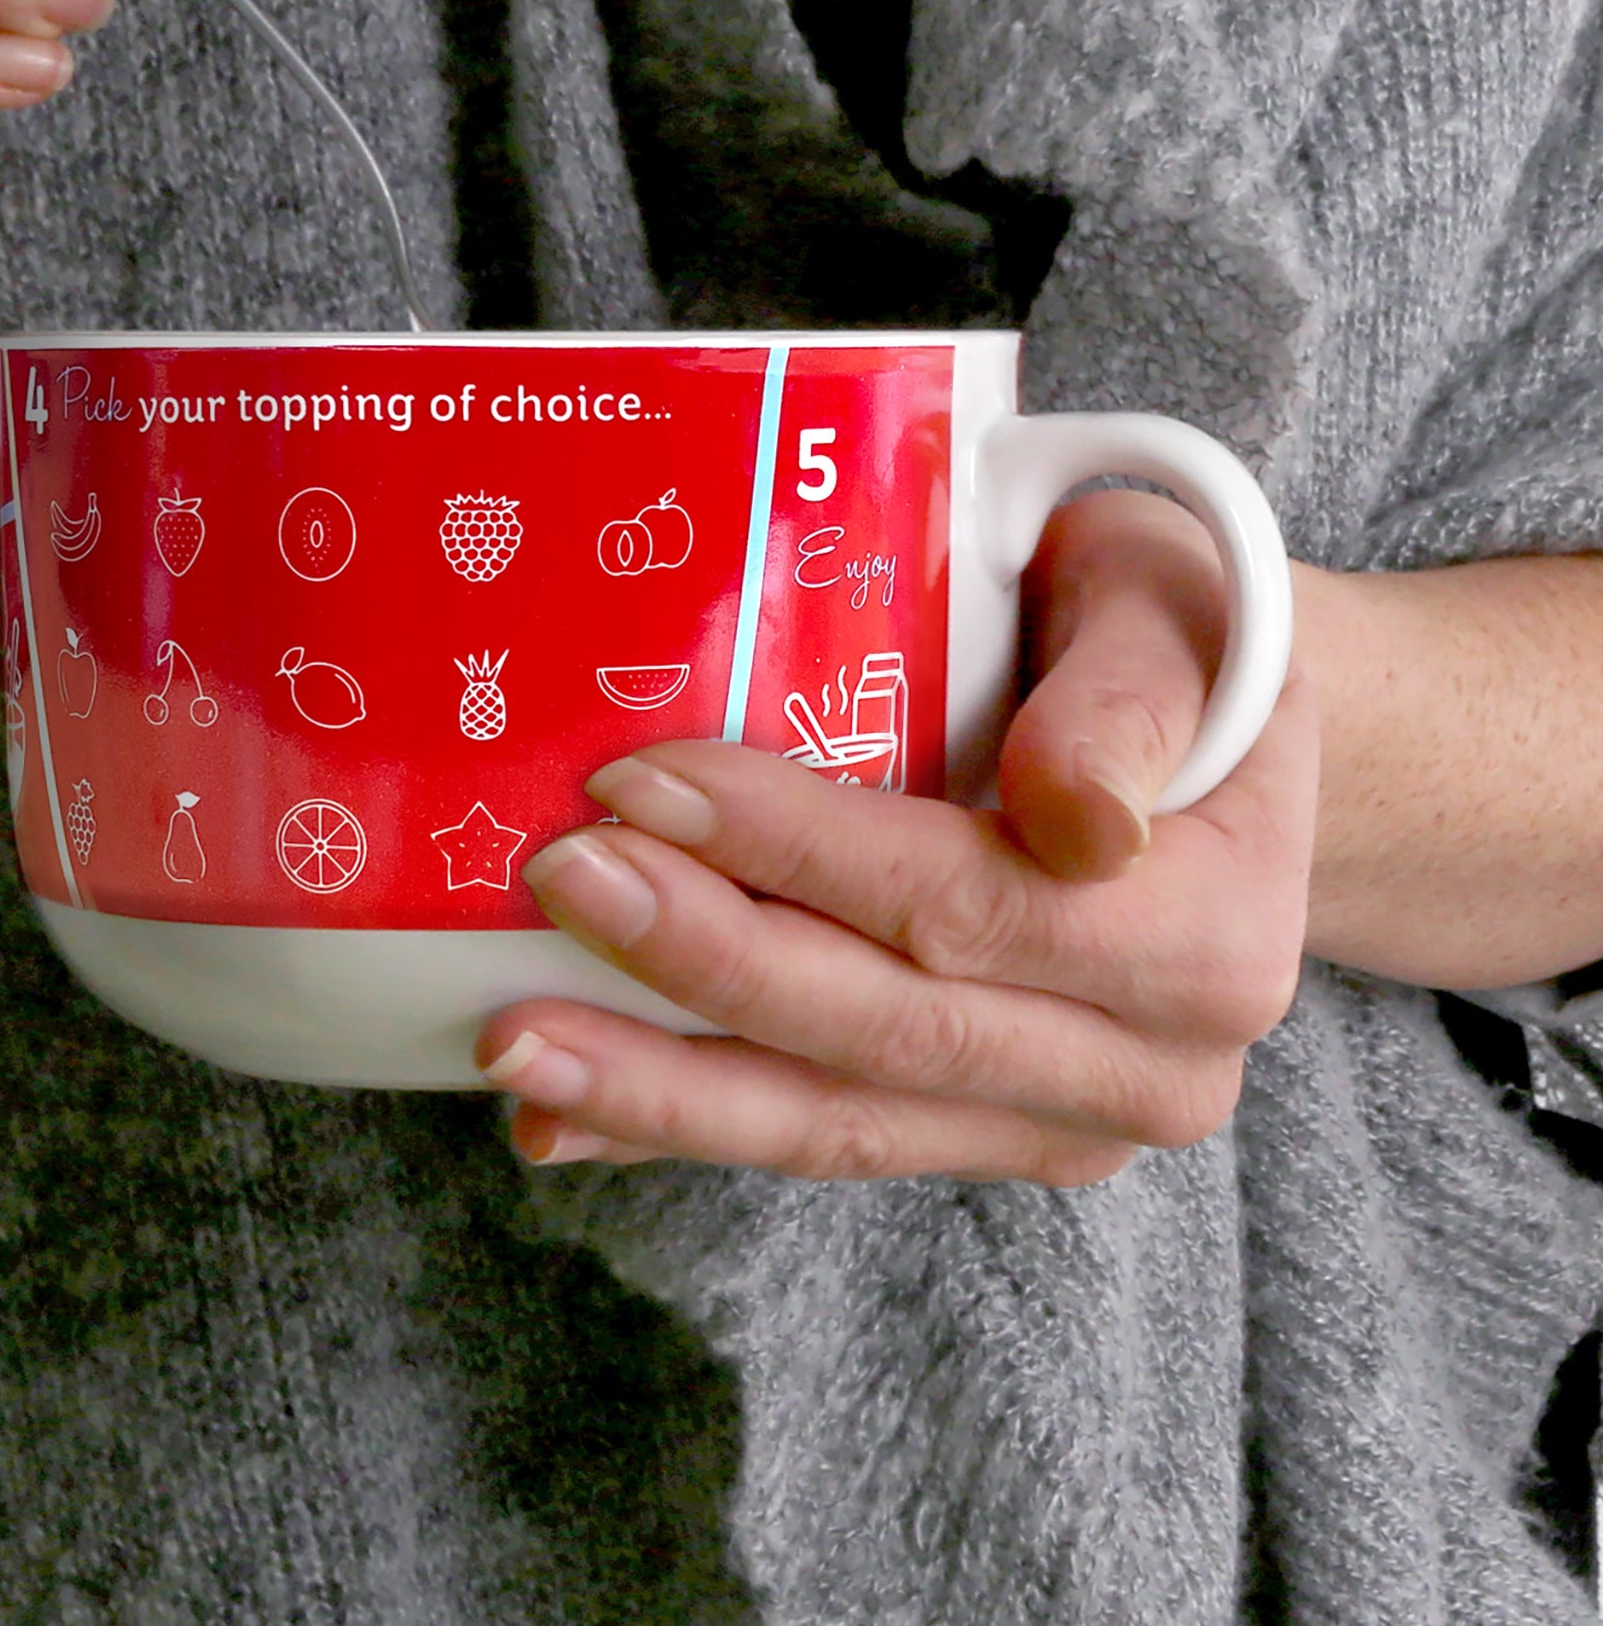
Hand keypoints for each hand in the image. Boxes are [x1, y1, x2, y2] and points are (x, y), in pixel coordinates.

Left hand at [476, 491, 1318, 1181]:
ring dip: (665, 1089)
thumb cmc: (1181, 641)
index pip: (960, 902)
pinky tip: (570, 1118)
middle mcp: (1154, 1063)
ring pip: (843, 1123)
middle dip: (698, 963)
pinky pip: (834, 1139)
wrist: (1234, 758)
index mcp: (1208, 930)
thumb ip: (1130, 700)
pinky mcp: (995, 1135)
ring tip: (517, 1047)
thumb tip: (1078, 817)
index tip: (640, 781)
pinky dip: (694, 1125)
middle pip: (884, 1030)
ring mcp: (1069, 1121)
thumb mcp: (1178, 613)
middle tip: (556, 885)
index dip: (792, 851)